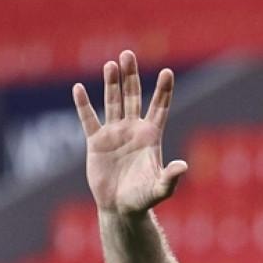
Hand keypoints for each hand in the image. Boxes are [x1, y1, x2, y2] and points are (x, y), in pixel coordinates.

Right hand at [72, 50, 187, 214]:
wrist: (120, 207)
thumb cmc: (143, 198)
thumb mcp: (160, 189)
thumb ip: (171, 177)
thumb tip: (183, 165)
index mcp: (151, 136)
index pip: (159, 108)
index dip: (163, 90)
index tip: (167, 72)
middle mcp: (133, 130)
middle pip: (133, 97)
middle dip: (131, 77)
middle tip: (129, 54)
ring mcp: (114, 133)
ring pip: (112, 102)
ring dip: (111, 83)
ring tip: (111, 64)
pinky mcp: (96, 141)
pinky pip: (88, 119)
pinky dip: (83, 105)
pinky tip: (79, 88)